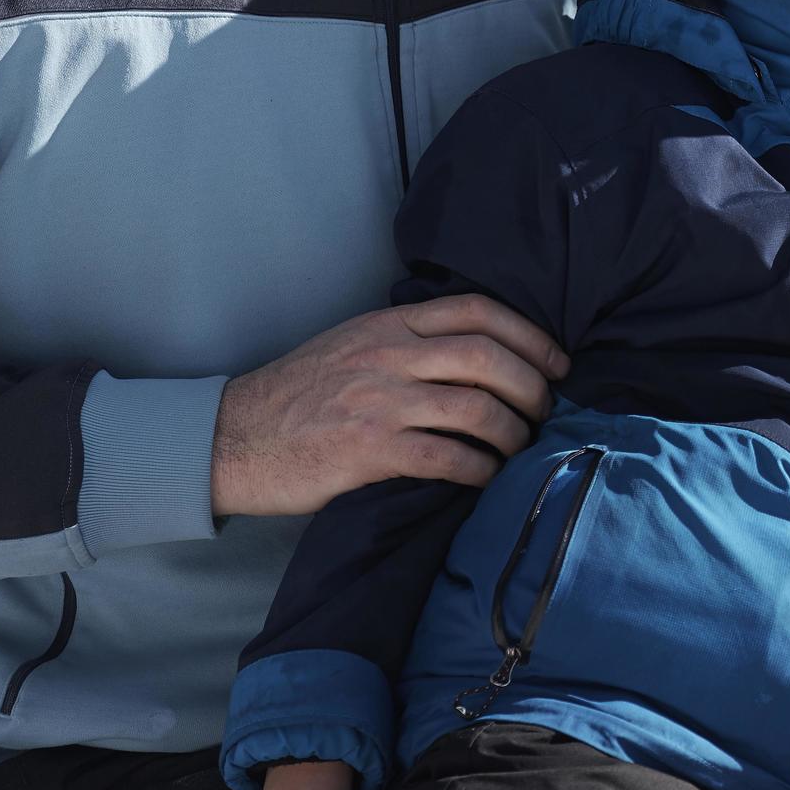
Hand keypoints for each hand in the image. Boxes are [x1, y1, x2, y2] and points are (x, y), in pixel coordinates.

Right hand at [213, 295, 570, 517]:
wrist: (231, 438)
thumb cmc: (298, 394)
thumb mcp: (353, 344)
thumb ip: (408, 339)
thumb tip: (481, 351)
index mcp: (389, 324)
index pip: (478, 311)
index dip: (530, 335)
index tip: (558, 362)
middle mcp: (388, 356)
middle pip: (487, 358)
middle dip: (532, 386)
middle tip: (546, 411)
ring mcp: (378, 402)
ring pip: (475, 408)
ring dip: (512, 432)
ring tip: (519, 448)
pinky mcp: (367, 451)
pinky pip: (445, 457)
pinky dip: (479, 469)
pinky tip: (486, 478)